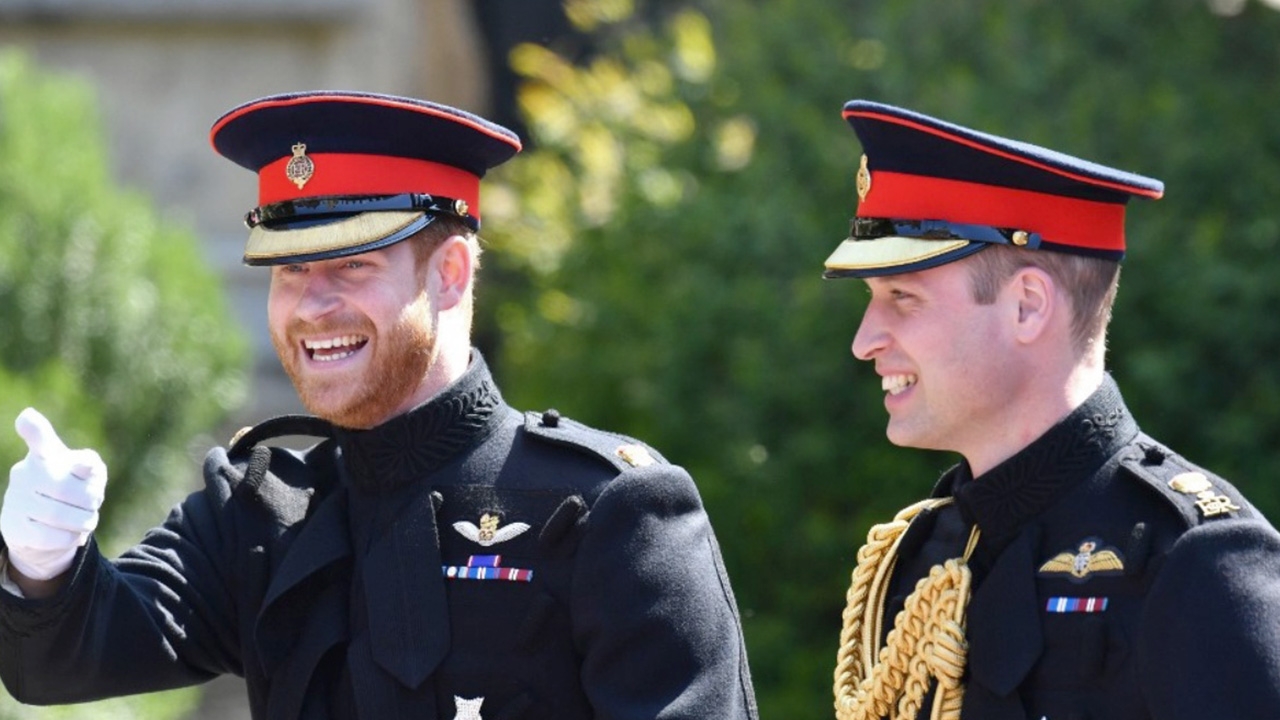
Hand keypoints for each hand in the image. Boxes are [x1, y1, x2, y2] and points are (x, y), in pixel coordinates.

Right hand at [1, 408, 106, 581]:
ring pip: (60, 516)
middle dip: (91, 501)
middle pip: (68, 490)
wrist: (46, 527)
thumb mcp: (88, 475)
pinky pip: (50, 537)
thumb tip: (83, 466)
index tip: (27, 418)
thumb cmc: (74, 490)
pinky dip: (71, 538)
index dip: (35, 428)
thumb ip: (88, 466)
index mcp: (45, 454)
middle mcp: (24, 473)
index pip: (39, 437)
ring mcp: (15, 499)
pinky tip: (72, 534)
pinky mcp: (12, 526)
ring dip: (84, 521)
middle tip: (93, 503)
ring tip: (85, 520)